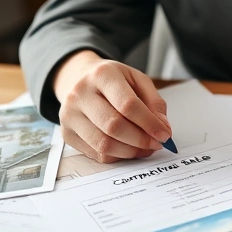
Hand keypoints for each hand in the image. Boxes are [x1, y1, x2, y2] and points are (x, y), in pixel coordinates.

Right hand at [53, 50, 171, 163]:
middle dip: (141, 140)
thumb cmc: (113, 81)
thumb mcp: (137, 80)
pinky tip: (128, 149)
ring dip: (130, 151)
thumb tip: (162, 129)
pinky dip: (117, 156)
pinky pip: (96, 153)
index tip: (164, 134)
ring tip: (145, 148)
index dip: (149, 123)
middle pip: (114, 126)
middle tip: (157, 144)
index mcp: (102, 74)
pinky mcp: (67, 133)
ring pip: (103, 144)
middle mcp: (80, 93)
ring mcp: (69, 115)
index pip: (128, 104)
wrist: (79, 79)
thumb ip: (154, 102)